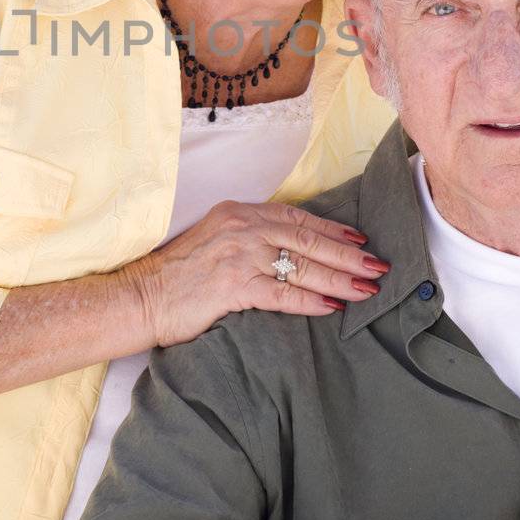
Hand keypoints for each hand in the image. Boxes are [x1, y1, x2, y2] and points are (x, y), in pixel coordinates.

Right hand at [118, 200, 389, 348]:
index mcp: (238, 213)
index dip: (332, 229)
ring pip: (302, 265)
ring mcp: (238, 255)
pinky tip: (333, 306)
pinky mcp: (233, 286)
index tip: (359, 239)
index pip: (296, 218)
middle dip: (347, 254)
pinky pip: (283, 293)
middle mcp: (242, 228)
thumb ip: (249, 239)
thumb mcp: (215, 241)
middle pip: (307, 239)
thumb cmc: (178, 276)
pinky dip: (312, 299)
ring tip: (367, 288)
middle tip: (378, 265)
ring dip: (340, 278)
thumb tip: (290, 251)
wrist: (141, 296)